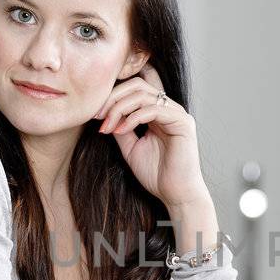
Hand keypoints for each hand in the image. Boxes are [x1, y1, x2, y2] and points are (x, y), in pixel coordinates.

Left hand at [94, 65, 207, 207]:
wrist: (175, 194)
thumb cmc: (156, 174)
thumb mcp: (130, 146)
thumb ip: (121, 127)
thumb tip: (104, 112)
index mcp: (158, 112)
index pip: (135, 88)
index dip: (113, 96)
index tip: (95, 115)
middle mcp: (169, 109)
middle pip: (137, 85)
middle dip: (113, 98)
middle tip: (98, 116)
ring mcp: (178, 114)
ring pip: (143, 95)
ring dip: (119, 108)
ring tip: (107, 126)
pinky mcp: (183, 122)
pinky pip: (154, 109)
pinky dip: (133, 117)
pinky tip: (121, 130)